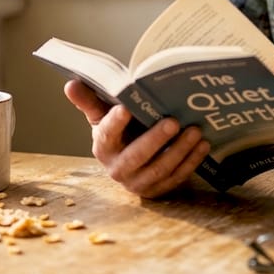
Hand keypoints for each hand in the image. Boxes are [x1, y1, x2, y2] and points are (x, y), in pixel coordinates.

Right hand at [63, 80, 209, 197]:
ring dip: (179, 151)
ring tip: (195, 131)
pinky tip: (202, 146)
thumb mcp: (103, 115)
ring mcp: (138, 182)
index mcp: (103, 147)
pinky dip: (191, 162)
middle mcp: (118, 169)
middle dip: (155, 140)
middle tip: (173, 121)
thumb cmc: (119, 131)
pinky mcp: (157, 190)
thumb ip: (89, 100)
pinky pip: (176, 178)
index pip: (106, 135)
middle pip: (136, 157)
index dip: (115, 123)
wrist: (131, 158)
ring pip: (160, 169)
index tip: (126, 108)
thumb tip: (70, 84)